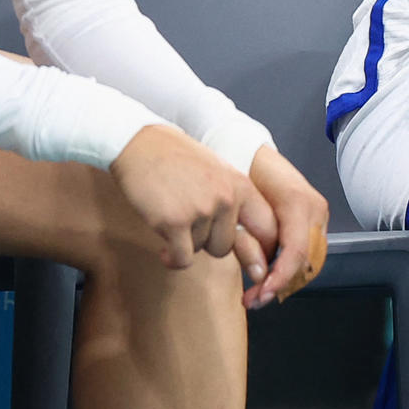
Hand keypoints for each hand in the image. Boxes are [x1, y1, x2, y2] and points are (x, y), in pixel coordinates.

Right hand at [109, 123, 277, 277]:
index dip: (262, 251)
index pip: (268, 229)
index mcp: (241, 186)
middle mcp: (226, 198)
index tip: (255, 266)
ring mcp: (201, 210)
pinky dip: (172, 259)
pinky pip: (182, 258)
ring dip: (184, 242)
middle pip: (225, 247)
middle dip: (206, 243)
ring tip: (171, 218)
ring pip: (200, 250)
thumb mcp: (218, 172)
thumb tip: (252, 249)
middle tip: (187, 225)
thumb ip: (234, 201)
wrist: (140, 143)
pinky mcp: (175, 221)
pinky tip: (163, 250)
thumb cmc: (177, 161)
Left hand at [242, 145, 329, 310]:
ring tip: (260, 293)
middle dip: (282, 285)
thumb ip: (252, 238)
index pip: (297, 252)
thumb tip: (258, 275)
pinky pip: (309, 252)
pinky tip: (270, 277)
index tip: (260, 295)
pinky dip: (291, 269)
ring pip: (311, 260)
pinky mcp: (314, 219)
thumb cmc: (241, 174)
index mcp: (298, 203)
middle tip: (255, 301)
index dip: (280, 278)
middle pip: (308, 260)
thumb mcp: (241, 205)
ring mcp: (318, 214)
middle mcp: (315, 210)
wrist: (249, 151)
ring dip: (287, 281)